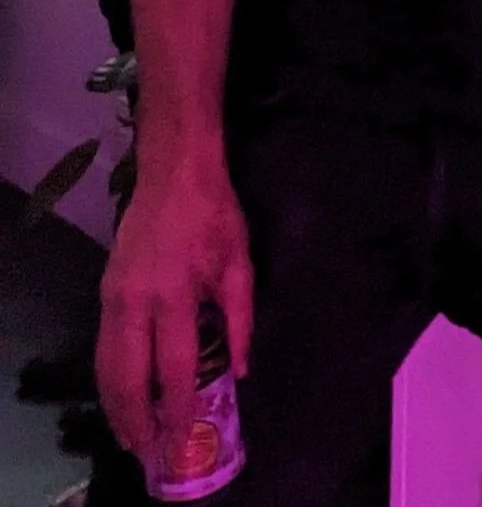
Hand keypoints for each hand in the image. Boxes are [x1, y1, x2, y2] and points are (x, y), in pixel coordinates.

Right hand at [97, 154, 252, 462]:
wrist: (174, 172)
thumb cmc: (215, 214)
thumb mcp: (240, 262)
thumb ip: (241, 319)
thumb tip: (240, 370)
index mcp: (174, 293)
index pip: (173, 365)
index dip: (178, 405)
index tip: (185, 434)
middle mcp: (135, 300)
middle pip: (129, 375)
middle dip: (138, 418)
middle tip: (151, 449)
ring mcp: (113, 296)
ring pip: (107, 365)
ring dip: (116, 405)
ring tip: (132, 435)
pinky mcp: (104, 290)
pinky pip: (102, 346)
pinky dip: (109, 377)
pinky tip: (121, 395)